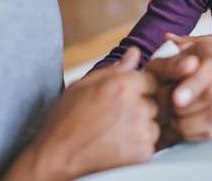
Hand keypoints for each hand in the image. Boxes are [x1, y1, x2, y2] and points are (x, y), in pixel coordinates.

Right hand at [6, 48, 158, 180]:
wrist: (56, 158)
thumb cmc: (65, 121)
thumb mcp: (83, 85)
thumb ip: (115, 69)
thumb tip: (135, 52)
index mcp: (122, 84)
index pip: (151, 80)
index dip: (139, 88)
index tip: (125, 98)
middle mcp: (136, 105)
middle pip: (154, 101)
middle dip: (141, 107)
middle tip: (116, 117)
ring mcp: (141, 130)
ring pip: (154, 123)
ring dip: (141, 127)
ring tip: (115, 131)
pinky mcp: (143, 152)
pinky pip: (151, 144)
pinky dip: (138, 145)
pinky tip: (117, 144)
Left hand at [146, 35, 211, 141]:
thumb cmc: (202, 55)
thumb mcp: (191, 44)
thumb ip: (176, 45)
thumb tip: (167, 39)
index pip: (208, 71)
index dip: (193, 86)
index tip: (176, 99)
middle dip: (187, 108)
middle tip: (169, 111)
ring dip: (190, 121)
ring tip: (173, 119)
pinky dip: (196, 133)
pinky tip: (182, 127)